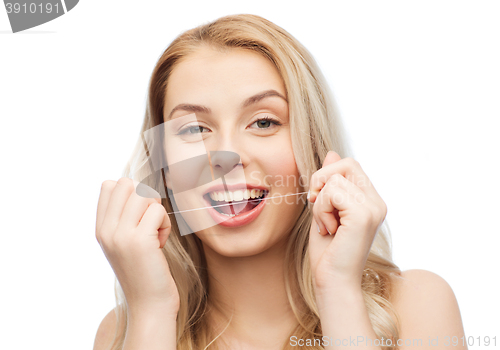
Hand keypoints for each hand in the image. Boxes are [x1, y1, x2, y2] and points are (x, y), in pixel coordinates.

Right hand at [95, 178, 179, 316]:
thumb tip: (135, 186)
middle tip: (150, 223)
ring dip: (157, 211)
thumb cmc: (144, 272)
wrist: (150, 306)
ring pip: (144, 194)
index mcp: (101, 228)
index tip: (139, 217)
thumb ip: (123, 217)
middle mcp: (107, 230)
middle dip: (145, 198)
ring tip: (155, 234)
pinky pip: (158, 211)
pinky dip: (165, 225)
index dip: (131, 193)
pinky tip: (160, 244)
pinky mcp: (140, 241)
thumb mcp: (124, 243)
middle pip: (127, 184)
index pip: (109, 185)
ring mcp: (121, 235)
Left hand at [308, 152, 386, 290]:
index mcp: (370, 200)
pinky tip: (328, 230)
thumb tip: (332, 152)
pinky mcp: (364, 215)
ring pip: (335, 180)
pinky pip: (332, 193)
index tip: (316, 199)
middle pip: (347, 164)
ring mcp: (373, 208)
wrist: (332, 281)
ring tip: (326, 225)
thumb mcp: (324, 209)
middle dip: (321, 180)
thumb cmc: (327, 251)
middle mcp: (377, 202)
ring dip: (319, 203)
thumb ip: (330, 182)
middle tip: (315, 205)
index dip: (327, 175)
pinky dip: (321, 210)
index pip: (350, 165)